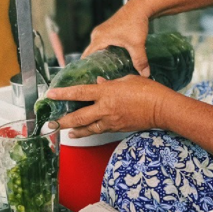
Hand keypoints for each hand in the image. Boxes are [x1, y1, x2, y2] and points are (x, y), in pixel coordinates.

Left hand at [47, 75, 171, 137]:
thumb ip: (111, 83)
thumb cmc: (147, 90)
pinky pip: (100, 131)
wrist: (161, 108)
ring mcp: (111, 121)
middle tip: (51, 123)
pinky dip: (90, 131)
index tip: (51, 95)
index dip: (63, 94)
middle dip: (63, 121)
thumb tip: (100, 83)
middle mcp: (105, 108)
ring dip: (75, 130)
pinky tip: (86, 132)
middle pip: (78, 117)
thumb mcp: (128, 80)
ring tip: (66, 132)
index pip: (80, 92)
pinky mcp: (117, 128)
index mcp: (107, 92)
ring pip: (87, 128)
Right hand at [82, 0, 150, 76]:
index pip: (87, 58)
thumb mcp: (137, 44)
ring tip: (109, 74)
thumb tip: (145, 75)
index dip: (88, 69)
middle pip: (92, 55)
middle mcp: (97, 35)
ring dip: (103, 60)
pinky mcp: (108, 31)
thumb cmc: (136, 23)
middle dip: (96, 67)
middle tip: (103, 80)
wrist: (140, 7)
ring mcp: (102, 32)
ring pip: (98, 50)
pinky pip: (103, 45)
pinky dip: (107, 53)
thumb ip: (140, 60)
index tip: (92, 80)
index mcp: (99, 38)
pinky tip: (115, 62)